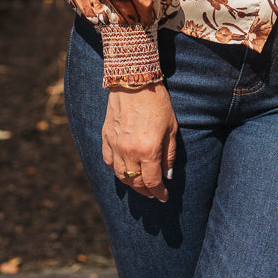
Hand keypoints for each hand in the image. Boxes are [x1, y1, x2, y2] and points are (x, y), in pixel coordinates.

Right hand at [102, 82, 177, 201]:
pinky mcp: (106, 137)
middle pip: (136, 182)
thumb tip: (167, 175)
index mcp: (148, 150)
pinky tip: (124, 169)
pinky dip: (116, 169)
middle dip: (146, 190)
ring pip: (120, 175)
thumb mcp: (171, 128)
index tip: (164, 197)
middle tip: (153, 192)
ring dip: (131, 183)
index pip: (152, 182)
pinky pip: (109, 161)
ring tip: (140, 184)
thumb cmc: (158, 102)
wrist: (134, 80)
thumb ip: (169, 154)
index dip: (159, 193)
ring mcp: (115, 145)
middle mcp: (129, 152)